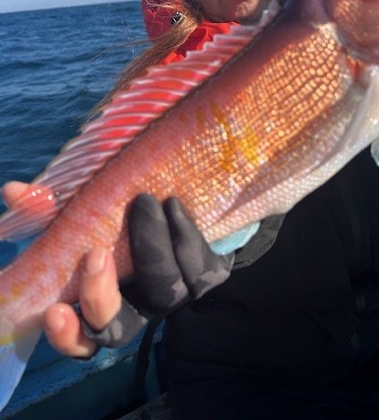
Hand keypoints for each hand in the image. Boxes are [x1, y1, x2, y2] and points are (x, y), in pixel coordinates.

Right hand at [43, 194, 232, 355]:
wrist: (189, 203)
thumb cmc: (125, 214)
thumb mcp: (84, 208)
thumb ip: (50, 206)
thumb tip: (14, 190)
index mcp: (106, 301)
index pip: (83, 339)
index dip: (68, 335)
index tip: (54, 310)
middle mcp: (140, 307)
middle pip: (119, 328)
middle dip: (101, 296)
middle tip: (95, 252)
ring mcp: (175, 294)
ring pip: (164, 294)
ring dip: (151, 248)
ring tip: (145, 202)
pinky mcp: (208, 275)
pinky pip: (199, 268)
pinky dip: (185, 237)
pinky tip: (173, 207)